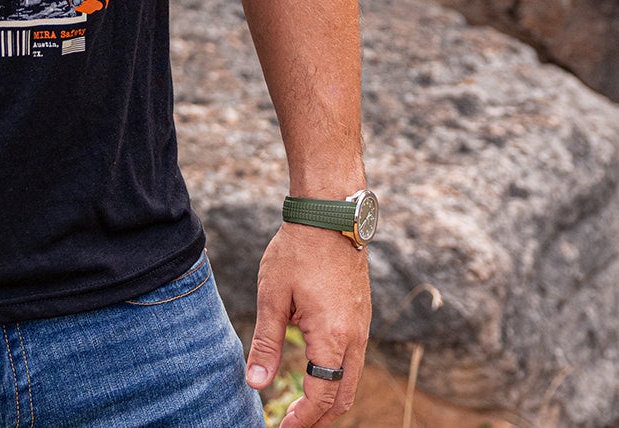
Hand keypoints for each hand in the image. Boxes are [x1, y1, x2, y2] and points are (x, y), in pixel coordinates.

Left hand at [244, 223, 370, 427]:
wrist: (330, 212)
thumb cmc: (298, 250)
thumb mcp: (273, 296)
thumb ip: (266, 343)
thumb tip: (255, 384)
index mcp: (332, 337)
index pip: (320, 397)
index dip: (300, 420)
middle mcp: (355, 337)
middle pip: (342, 397)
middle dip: (318, 418)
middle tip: (291, 424)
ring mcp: (363, 326)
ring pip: (352, 380)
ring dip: (329, 398)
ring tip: (300, 405)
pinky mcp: (362, 314)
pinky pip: (355, 359)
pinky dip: (337, 377)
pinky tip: (315, 371)